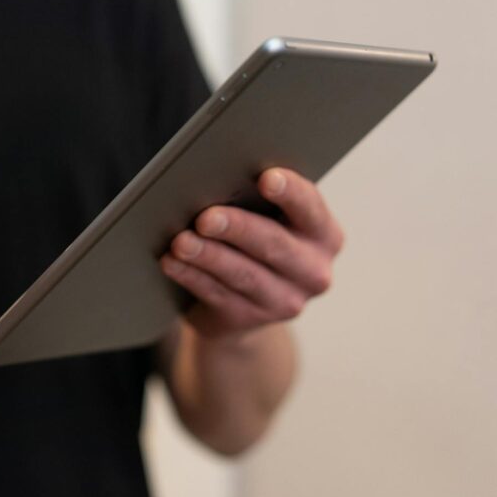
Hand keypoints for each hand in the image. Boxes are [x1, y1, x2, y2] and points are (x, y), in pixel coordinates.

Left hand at [160, 168, 343, 339]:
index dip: (290, 192)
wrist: (243, 302)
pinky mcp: (249, 319)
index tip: (266, 178)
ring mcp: (284, 301)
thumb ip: (258, 202)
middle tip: (206, 217)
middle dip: (238, 228)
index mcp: (324, 235)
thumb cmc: (254, 241)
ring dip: (209, 256)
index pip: (311, 208)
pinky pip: (217, 295)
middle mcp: (313, 271)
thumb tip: (217, 178)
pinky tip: (172, 262)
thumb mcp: (269, 221)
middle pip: (275, 244)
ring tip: (181, 241)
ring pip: (243, 274)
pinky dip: (192, 276)